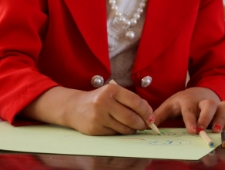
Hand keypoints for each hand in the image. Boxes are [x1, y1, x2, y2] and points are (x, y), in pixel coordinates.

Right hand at [20, 84, 153, 135]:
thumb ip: (131, 100)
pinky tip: (117, 126)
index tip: (151, 117)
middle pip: (131, 118)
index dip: (146, 111)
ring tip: (130, 125)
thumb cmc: (98, 99)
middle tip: (144, 125)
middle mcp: (104, 102)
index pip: (135, 102)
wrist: (74, 107)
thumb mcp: (113, 93)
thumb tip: (149, 113)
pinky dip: (120, 132)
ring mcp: (98, 116)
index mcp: (111, 90)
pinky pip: (115, 134)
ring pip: (124, 128)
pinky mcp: (94, 129)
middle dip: (141, 123)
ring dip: (131, 129)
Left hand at [152, 87, 224, 133]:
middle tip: (204, 130)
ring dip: (222, 119)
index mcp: (188, 101)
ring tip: (217, 131)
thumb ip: (159, 115)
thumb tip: (148, 124)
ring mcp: (216, 105)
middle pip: (209, 105)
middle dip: (208, 117)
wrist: (199, 92)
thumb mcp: (170, 105)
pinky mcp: (224, 111)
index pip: (189, 109)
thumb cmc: (183, 102)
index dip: (191, 120)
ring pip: (224, 107)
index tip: (192, 130)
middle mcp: (203, 102)